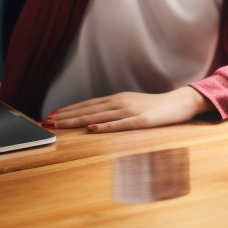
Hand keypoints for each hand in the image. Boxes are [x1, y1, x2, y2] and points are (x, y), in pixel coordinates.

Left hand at [42, 86, 211, 132]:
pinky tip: (93, 128)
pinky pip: (121, 124)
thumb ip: (114, 112)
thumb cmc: (154, 108)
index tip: (51, 115)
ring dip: (78, 120)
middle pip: (88, 109)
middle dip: (66, 116)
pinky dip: (106, 126)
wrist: (179, 103)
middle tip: (47, 122)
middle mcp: (120, 102)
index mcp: (117, 99)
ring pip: (99, 116)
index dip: (68, 110)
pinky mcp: (142, 121)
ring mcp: (130, 111)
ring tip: (61, 125)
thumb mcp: (131, 107)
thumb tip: (94, 120)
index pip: (87, 104)